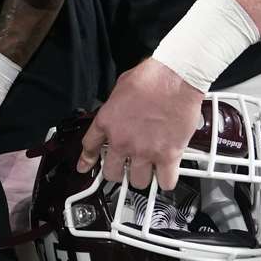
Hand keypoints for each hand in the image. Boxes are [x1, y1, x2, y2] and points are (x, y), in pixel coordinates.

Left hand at [78, 58, 204, 189]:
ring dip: (142, 177)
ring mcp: (144, 151)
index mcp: (107, 122)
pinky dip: (166, 180)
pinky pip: (165, 182)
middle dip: (117, 172)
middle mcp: (122, 140)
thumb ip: (117, 107)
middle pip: (111, 173)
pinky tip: (167, 174)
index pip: (90, 147)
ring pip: (138, 182)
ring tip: (147, 170)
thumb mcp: (121, 89)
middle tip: (124, 168)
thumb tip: (120, 112)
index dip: (87, 160)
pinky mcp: (168, 155)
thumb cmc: (151, 78)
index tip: (85, 166)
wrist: (174, 79)